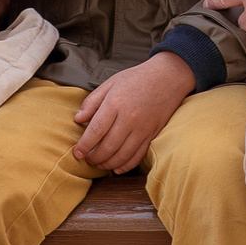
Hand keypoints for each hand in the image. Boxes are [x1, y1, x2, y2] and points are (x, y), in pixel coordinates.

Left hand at [70, 52, 195, 173]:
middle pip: (108, 146)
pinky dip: (125, 166)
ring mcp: (142, 128)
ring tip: (99, 164)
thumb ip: (92, 101)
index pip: (96, 130)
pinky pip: (137, 156)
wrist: (168, 77)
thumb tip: (78, 119)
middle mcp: (129, 118)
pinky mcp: (152, 135)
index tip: (77, 153)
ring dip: (107, 164)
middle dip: (94, 158)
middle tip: (87, 159)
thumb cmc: (137, 78)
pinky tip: (116, 168)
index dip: (84, 145)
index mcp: (115, 103)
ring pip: (122, 155)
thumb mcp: (111, 83)